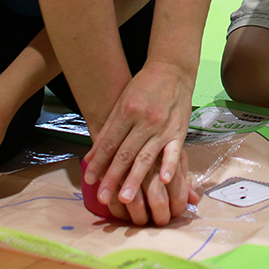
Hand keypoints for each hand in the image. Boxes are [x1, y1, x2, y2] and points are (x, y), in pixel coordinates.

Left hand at [83, 60, 196, 225]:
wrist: (172, 69)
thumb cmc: (143, 87)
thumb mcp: (121, 103)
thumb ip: (107, 129)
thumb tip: (90, 156)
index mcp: (127, 111)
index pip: (109, 142)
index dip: (99, 163)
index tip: (90, 181)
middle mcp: (144, 120)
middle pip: (125, 154)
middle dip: (113, 178)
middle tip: (104, 198)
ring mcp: (163, 127)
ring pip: (146, 157)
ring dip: (135, 179)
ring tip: (126, 199)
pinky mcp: (179, 131)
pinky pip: (174, 152)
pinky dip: (169, 166)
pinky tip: (164, 181)